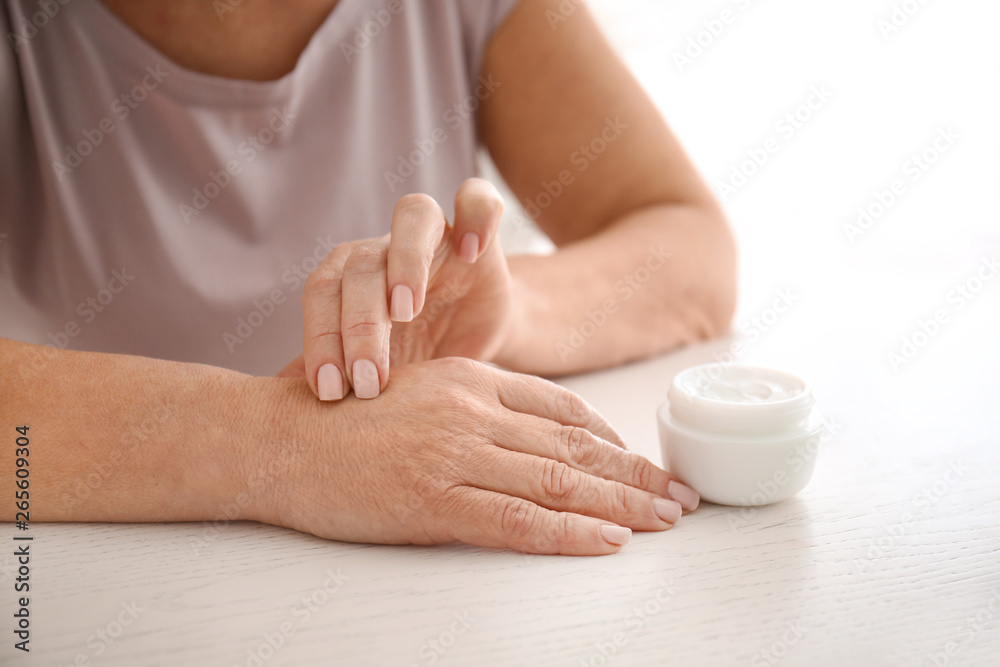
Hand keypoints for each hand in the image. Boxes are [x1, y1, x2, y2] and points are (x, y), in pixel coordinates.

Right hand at [254, 358, 699, 555]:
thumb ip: (475, 405)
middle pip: (575, 447)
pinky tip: (608, 541)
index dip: (614, 441)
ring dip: (622, 504)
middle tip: (683, 497)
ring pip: (559, 481)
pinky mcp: (433, 499)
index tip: (646, 465)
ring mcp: (454, 454)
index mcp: (470, 379)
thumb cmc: (344, 420)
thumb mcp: (418, 393)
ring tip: (666, 521)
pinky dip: (569, 532)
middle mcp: (471, 410)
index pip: (564, 411)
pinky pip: (517, 519)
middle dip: (638, 475)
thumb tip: (534, 438)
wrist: (278, 438)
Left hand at [280, 178, 514, 400]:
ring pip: (412, 217)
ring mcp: (434, 233)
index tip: (329, 391)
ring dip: (405, 260)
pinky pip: (477, 200)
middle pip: (364, 263)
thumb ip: (330, 370)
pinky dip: (476, 215)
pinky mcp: (480, 230)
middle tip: (369, 380)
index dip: (321, 338)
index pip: (323, 293)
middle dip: (361, 324)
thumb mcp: (375, 368)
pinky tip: (471, 251)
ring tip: (406, 310)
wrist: (475, 335)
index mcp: (349, 275)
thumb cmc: (416, 349)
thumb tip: (275, 397)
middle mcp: (387, 246)